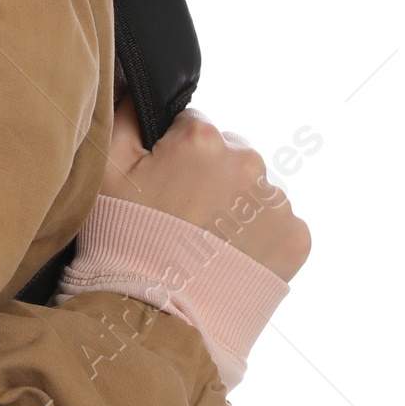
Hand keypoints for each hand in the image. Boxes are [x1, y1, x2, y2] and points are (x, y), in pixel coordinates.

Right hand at [103, 97, 311, 282]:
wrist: (162, 318)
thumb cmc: (126, 240)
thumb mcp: (107, 170)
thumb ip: (125, 115)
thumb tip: (136, 87)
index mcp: (203, 137)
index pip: (192, 124)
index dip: (171, 152)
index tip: (161, 184)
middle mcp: (250, 161)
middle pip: (228, 153)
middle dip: (208, 175)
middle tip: (181, 215)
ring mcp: (279, 202)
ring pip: (253, 189)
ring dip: (235, 205)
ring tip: (205, 242)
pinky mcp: (298, 238)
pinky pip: (277, 223)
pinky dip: (258, 235)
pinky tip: (229, 256)